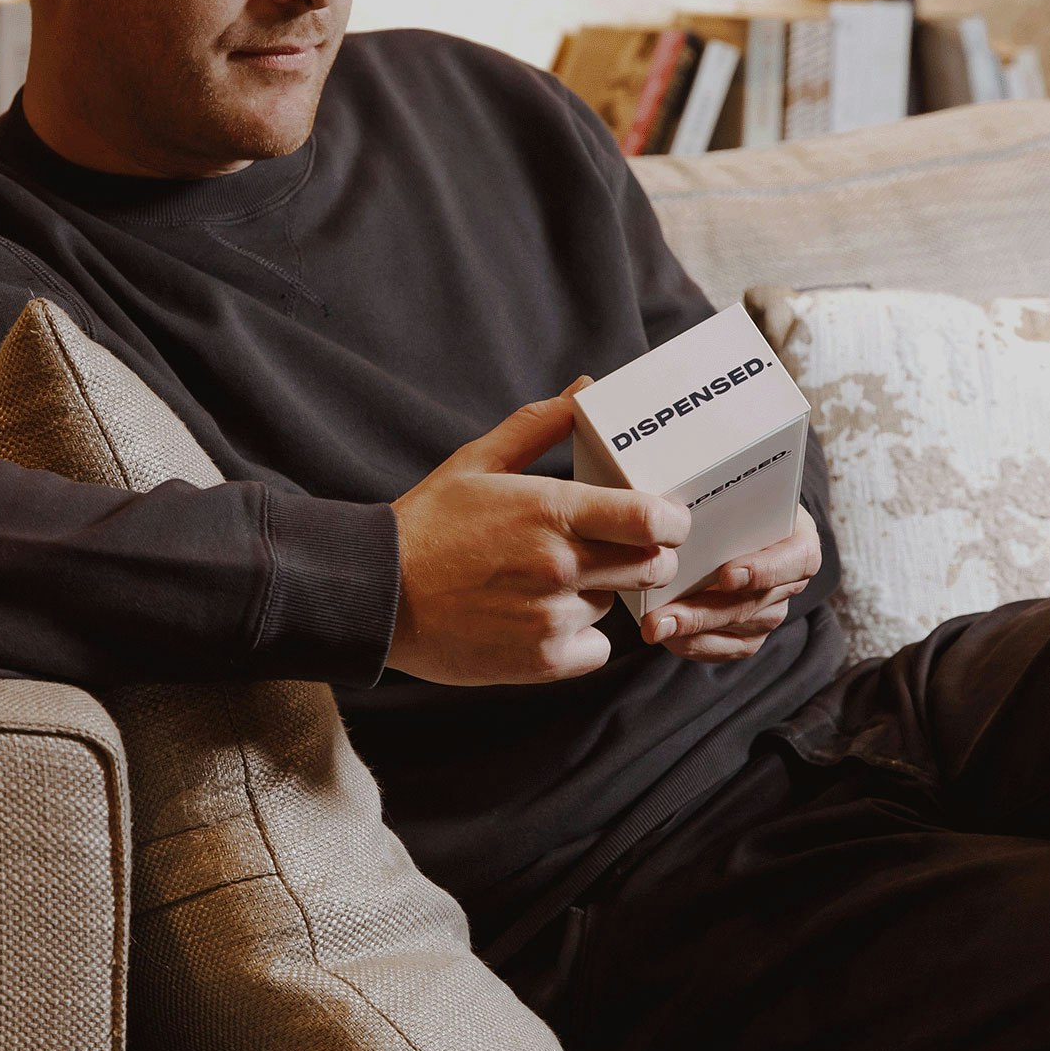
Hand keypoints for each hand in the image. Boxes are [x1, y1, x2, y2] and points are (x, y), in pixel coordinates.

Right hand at [387, 377, 692, 687]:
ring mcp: (552, 617)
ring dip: (599, 593)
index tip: (669, 519)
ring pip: (615, 604)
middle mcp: (559, 565)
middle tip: (624, 550)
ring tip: (555, 582)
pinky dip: (581, 639)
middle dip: (648, 556)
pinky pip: (596, 650)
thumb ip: (539, 424)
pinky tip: (545, 620)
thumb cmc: (428, 524)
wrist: (377, 594)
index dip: (673, 520)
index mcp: (550, 510)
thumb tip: (587, 389)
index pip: (650, 519)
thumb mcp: (477, 461)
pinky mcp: (542, 661)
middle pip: (651, 566)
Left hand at [640, 507, 819, 663]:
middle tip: (663, 617)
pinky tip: (666, 636)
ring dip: (692, 631)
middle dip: (705, 612)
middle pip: (755, 603)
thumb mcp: (735, 493)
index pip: (799, 559)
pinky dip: (694, 644)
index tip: (728, 575)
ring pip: (737, 629)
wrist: (736, 525)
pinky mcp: (750, 635)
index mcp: (799, 541)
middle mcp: (790, 581)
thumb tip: (675, 505)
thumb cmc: (734, 504)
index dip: (765, 570)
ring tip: (655, 626)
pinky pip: (726, 648)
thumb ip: (720, 499)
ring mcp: (771, 611)